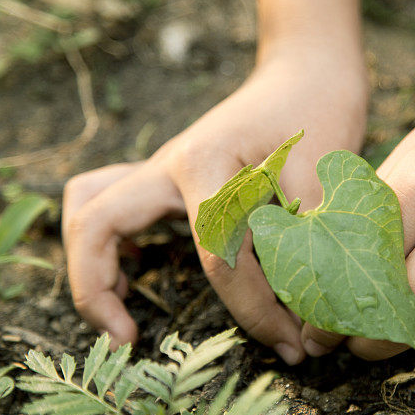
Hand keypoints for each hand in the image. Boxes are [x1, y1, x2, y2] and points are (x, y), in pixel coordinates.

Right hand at [63, 48, 366, 363]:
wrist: (307, 69)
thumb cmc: (320, 112)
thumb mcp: (326, 174)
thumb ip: (314, 244)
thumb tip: (314, 324)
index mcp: (206, 161)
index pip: (216, 258)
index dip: (256, 312)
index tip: (293, 345)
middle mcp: (168, 162)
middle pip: (96, 224)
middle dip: (98, 290)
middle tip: (126, 343)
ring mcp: (161, 167)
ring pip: (88, 208)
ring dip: (88, 263)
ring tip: (118, 314)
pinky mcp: (168, 176)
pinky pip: (110, 205)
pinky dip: (109, 243)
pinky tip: (139, 269)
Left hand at [301, 70, 414, 358]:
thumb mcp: (411, 156)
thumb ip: (375, 214)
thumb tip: (331, 270)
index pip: (368, 267)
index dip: (338, 306)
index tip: (318, 329)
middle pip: (409, 314)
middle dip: (370, 342)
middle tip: (349, 344)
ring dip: (410, 328)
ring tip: (389, 319)